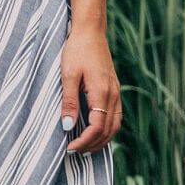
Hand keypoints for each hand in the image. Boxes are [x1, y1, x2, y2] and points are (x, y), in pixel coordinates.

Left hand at [60, 26, 121, 153]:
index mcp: (102, 92)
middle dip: (93, 145)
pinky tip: (95, 133)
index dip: (84, 141)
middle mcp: (113, 95)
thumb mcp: (68, 75)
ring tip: (85, 148)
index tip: (70, 148)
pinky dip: (107, 130)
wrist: (90, 32)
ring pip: (115, 125)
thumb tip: (68, 126)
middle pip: (108, 130)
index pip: (97, 127)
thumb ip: (69, 102)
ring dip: (102, 140)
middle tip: (75, 152)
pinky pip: (115, 116)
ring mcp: (116, 92)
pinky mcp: (114, 90)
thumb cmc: (77, 50)